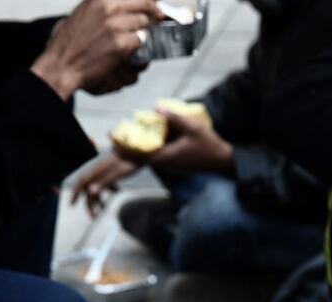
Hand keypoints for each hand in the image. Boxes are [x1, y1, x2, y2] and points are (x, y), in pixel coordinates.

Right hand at [30, 0, 162, 99]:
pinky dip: (136, 48)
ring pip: (143, 25)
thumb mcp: (82, 12)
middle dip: (150, 15)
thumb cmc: (67, 43)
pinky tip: (126, 50)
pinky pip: (139, 42)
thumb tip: (119, 5)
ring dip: (140, 32)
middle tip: (155, 21)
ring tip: (131, 40)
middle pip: (144, 6)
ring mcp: (116, 26)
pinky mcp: (121, 44)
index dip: (148, 1)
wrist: (61, 65)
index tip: (154, 5)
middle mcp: (109, 8)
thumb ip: (102, 6)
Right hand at [72, 153, 139, 216]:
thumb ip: (104, 182)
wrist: (142, 150)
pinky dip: (109, 189)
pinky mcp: (112, 170)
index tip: (71, 204)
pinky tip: (116, 191)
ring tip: (103, 211)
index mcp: (97, 168)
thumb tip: (91, 192)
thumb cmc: (129, 160)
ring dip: (99, 199)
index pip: (81, 181)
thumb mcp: (118, 172)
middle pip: (89, 188)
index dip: (75, 192)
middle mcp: (98, 169)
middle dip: (90, 203)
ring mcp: (105, 170)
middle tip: (93, 217)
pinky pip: (107, 182)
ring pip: (98, 187)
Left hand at [115, 110, 232, 174]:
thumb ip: (174, 117)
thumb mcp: (192, 127)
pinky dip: (144, 150)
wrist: (220, 160)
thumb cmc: (207, 144)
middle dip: (123, 150)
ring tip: (120, 139)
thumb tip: (157, 107)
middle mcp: (164, 163)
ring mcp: (168, 164)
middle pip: (138, 159)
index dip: (123, 147)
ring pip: (145, 158)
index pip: (138, 154)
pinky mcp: (172, 162)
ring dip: (133, 150)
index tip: (112, 138)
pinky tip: (140, 142)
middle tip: (111, 138)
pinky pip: (153, 156)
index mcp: (166, 156)